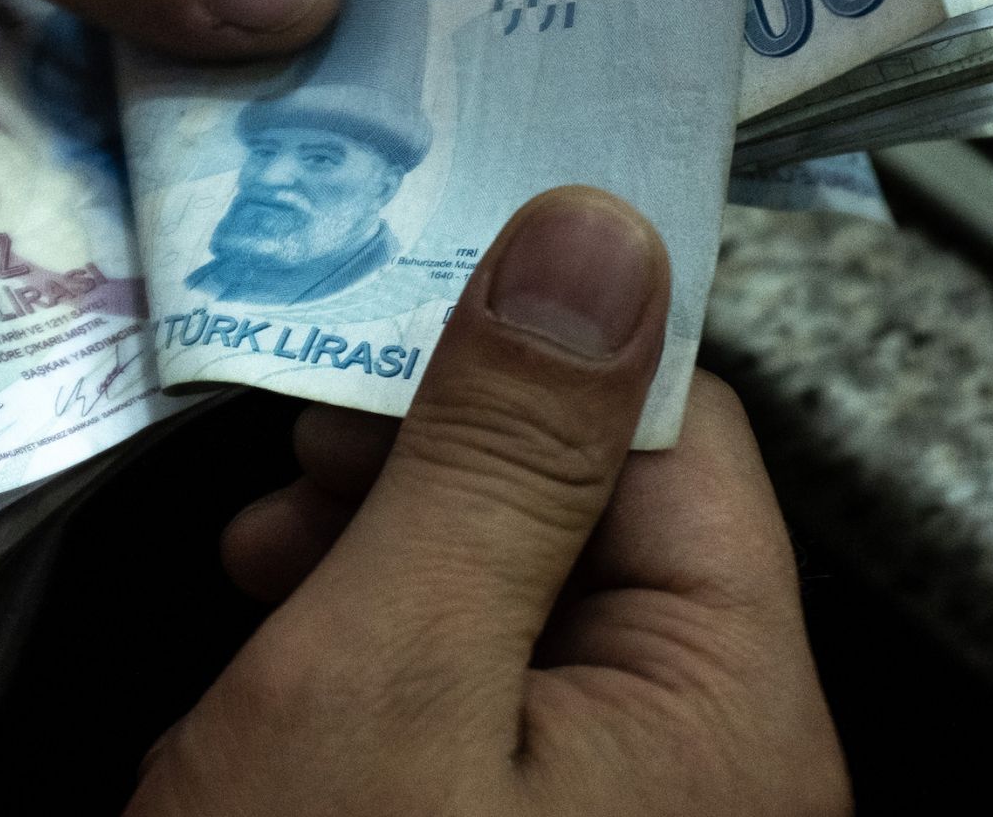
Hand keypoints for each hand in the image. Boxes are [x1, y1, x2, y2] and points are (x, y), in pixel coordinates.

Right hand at [131, 187, 850, 815]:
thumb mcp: (386, 672)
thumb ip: (493, 455)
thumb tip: (599, 234)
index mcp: (723, 711)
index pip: (673, 433)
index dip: (527, 350)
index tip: (381, 314)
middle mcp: (690, 756)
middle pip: (591, 501)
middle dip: (432, 449)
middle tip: (294, 448)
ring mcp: (594, 799)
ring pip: (510, 576)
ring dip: (385, 527)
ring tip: (268, 546)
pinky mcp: (499, 814)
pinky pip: (465, 667)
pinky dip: (371, 618)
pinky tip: (282, 620)